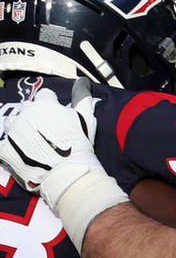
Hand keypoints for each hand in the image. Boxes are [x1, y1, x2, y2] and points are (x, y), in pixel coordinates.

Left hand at [0, 89, 123, 249]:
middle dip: (35, 118)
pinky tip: (23, 155)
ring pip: (12, 123)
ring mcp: (12, 131)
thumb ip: (82, 96)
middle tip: (48, 134)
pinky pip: (4, 145)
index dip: (52, 107)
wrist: (69, 176)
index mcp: (43, 105)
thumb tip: (82, 81)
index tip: (57, 118)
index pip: (44, 96)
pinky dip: (11, 148)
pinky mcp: (4, 149)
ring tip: (34, 145)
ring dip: (20, 130)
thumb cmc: (80, 147)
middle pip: (27, 109)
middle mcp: (24, 114)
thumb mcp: (85, 120)